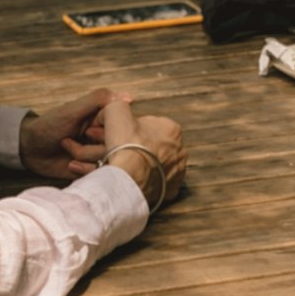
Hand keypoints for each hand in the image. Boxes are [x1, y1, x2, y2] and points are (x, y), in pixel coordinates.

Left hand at [18, 88, 120, 180]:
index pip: (121, 129)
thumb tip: (128, 97)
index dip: (108, 133)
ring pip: (108, 164)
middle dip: (95, 149)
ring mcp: (97, 156)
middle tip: (74, 142)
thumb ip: (97, 100)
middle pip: (116, 149)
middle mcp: (103, 139)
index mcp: (102, 122)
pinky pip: (99, 177)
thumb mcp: (72, 110)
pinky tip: (70, 165)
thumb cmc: (49, 125)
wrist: (30, 149)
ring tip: (69, 156)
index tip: (89, 132)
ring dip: (87, 160)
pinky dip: (86, 172)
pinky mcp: (90, 172)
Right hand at [68, 97, 186, 210]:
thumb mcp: (115, 110)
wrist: (128, 178)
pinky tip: (132, 178)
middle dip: (137, 145)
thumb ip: (117, 104)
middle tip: (118, 148)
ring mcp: (177, 173)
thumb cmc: (125, 144)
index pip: (149, 123)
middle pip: (153, 144)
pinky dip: (146, 180)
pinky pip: (157, 183)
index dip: (131, 127)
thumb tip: (114, 110)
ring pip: (156, 164)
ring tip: (123, 165)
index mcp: (171, 129)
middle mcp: (180, 151)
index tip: (118, 133)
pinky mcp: (170, 191)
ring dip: (142, 163)